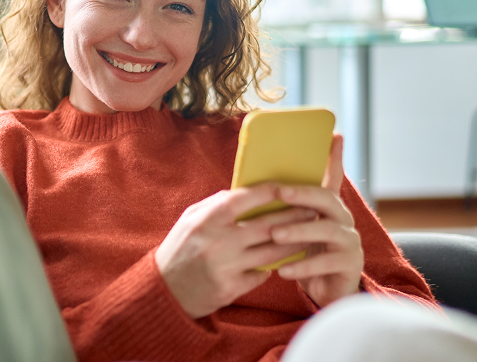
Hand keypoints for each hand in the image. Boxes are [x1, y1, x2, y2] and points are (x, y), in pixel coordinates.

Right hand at [155, 184, 317, 318]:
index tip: (287, 187)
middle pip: (267, 226)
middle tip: (312, 209)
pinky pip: (261, 275)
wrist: (164, 290)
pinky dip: (272, 267)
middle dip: (293, 216)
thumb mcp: (190, 219)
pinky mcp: (231, 289)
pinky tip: (284, 260)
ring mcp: (226, 267)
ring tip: (308, 233)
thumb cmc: (179, 248)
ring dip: (293, 243)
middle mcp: (218, 242)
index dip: (269, 192)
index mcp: (207, 220)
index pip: (245, 199)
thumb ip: (216, 204)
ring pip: (272, 253)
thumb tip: (247, 191)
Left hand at [271, 134, 363, 307]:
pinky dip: (303, 266)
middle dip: (303, 193)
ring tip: (275, 234)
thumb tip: (252, 186)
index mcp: (327, 207)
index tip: (333, 136)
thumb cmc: (303, 255)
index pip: (332, 177)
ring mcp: (349, 241)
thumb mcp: (292, 229)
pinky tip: (283, 270)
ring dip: (298, 231)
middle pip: (327, 198)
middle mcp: (342, 219)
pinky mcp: (351, 264)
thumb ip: (282, 210)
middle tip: (280, 191)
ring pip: (327, 229)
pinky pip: (327, 262)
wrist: (323, 292)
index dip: (334, 157)